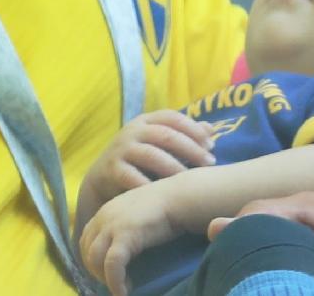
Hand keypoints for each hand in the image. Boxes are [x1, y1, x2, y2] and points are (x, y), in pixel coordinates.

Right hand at [76, 108, 215, 228]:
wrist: (102, 180)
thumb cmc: (138, 161)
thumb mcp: (157, 144)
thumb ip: (181, 136)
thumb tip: (210, 129)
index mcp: (144, 121)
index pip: (171, 117)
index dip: (192, 128)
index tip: (211, 145)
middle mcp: (132, 131)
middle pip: (165, 135)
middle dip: (190, 149)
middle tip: (209, 163)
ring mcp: (121, 150)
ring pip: (152, 155)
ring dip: (175, 167)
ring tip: (191, 180)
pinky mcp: (113, 170)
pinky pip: (136, 178)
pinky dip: (153, 186)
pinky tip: (168, 196)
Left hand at [81, 179, 184, 295]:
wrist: (179, 197)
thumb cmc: (165, 209)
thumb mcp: (136, 217)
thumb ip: (126, 229)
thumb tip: (126, 251)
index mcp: (105, 213)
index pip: (86, 241)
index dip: (93, 261)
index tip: (108, 274)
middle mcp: (103, 217)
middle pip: (86, 251)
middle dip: (97, 272)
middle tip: (117, 283)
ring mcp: (112, 225)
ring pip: (94, 260)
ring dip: (105, 279)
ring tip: (123, 289)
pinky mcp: (125, 235)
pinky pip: (113, 264)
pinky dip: (116, 282)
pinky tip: (124, 293)